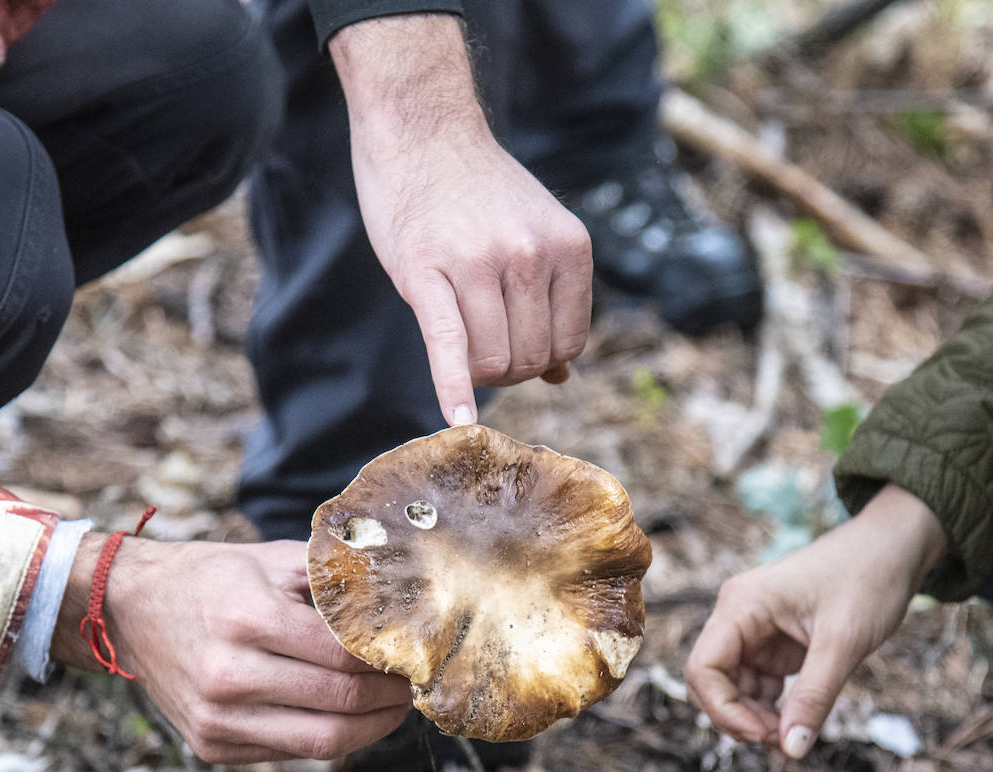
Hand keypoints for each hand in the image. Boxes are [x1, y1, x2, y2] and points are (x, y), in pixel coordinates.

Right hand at [53, 537, 411, 763]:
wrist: (131, 609)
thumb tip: (398, 599)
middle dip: (389, 698)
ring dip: (369, 728)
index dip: (389, 662)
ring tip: (392, 706)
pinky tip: (347, 717)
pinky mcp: (210, 746)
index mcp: (248, 619)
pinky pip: (289, 752)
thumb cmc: (212, 577)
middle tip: (412, 684)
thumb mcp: (271, 559)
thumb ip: (332, 578)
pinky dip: (328, 738)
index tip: (414, 656)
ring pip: (320, 741)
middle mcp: (228, 675)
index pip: (343, 658)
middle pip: (339, 704)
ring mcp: (216, 718)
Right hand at [331, 14, 592, 425]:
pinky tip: (456, 420)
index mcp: (569, 248)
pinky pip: (449, 347)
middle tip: (480, 344)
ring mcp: (480, 263)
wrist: (423, 131)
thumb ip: (553, 300)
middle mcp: (532, 255)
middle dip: (506, 369)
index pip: (568, 344)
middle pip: (529, 359)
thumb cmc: (478, 191)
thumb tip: (563, 376)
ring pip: (492, 362)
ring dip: (476, 373)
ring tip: (460, 342)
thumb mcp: (534, 234)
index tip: (513, 343)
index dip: (539, 359)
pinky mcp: (426, 273)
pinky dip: (453, 389)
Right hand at [683, 485, 947, 758]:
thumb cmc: (868, 579)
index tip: (765, 736)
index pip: (703, 668)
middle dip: (737, 717)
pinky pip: (756, 685)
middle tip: (781, 742)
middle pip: (710, 682)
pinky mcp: (773, 643)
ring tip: (793, 734)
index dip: (723, 710)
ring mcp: (753, 630)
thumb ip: (814, 697)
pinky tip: (797, 720)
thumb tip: (791, 750)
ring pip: (732, 688)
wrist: (893, 547)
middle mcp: (737, 616)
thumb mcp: (843, 642)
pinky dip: (771, 708)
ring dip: (754, 717)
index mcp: (740, 605)